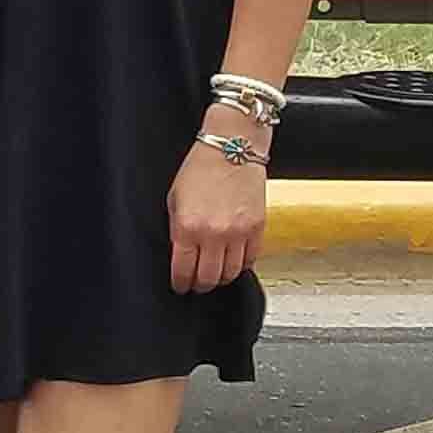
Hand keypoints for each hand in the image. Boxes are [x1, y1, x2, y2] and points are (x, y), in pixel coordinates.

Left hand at [167, 125, 267, 294]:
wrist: (231, 147)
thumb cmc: (200, 167)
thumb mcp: (175, 197)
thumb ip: (177, 228)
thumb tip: (180, 253)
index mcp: (187, 225)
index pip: (182, 270)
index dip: (180, 283)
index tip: (180, 286)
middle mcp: (213, 234)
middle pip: (207, 279)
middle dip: (199, 285)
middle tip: (196, 284)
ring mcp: (238, 233)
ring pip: (230, 274)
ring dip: (220, 278)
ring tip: (214, 273)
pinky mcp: (257, 229)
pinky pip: (250, 261)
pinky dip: (240, 265)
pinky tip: (232, 260)